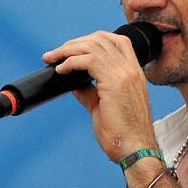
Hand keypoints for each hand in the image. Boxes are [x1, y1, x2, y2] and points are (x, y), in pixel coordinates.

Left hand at [43, 30, 156, 161]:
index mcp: (134, 73)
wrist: (134, 149)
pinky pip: (89, 60)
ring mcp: (125, 74)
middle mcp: (132, 69)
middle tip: (56, 53)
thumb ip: (89, 91)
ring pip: (94, 45)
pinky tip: (61, 70)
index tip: (73, 49)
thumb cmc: (122, 133)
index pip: (117, 41)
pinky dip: (71, 61)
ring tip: (53, 58)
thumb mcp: (103, 106)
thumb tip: (71, 82)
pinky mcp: (115, 82)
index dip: (92, 39)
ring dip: (68, 49)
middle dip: (75, 42)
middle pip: (102, 38)